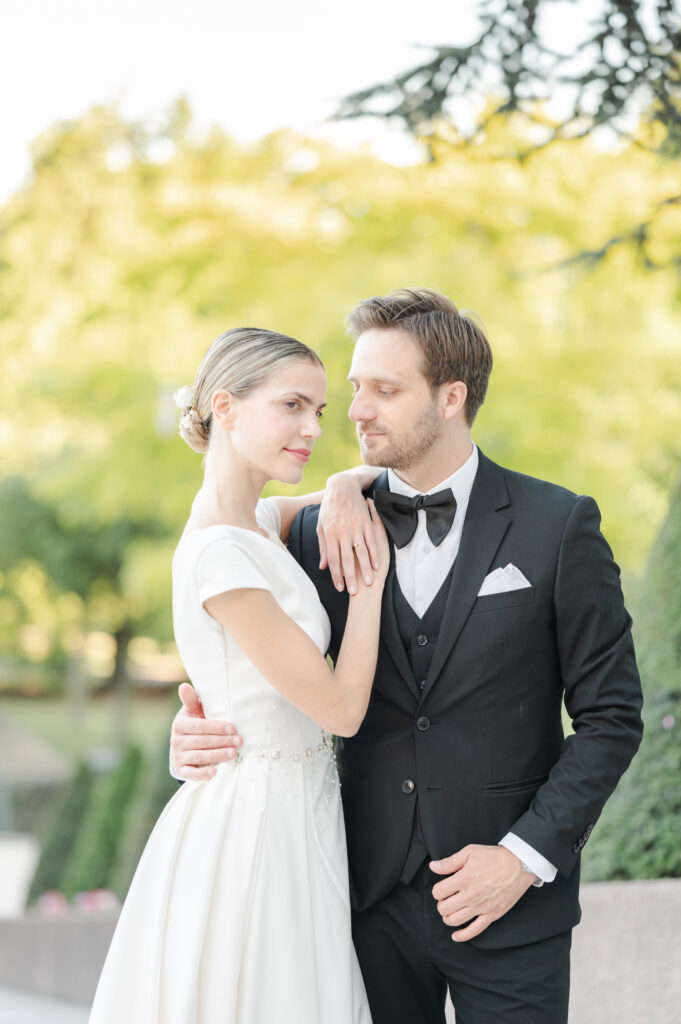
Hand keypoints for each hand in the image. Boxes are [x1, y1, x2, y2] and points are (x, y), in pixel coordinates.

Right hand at [170, 682, 242, 780]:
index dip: (217, 727)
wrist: (184, 746)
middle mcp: (177, 741)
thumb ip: (191, 700)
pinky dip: (203, 775)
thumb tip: (184, 686)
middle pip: (202, 741)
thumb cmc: (195, 724)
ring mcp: (179, 756)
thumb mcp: (192, 711)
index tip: (233, 728)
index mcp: (179, 725)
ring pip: (199, 757)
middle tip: (239, 741)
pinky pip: (192, 774)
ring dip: (217, 756)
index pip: (200, 726)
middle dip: (222, 741)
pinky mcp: (183, 770)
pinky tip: (215, 772)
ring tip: (233, 754)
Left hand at [318, 472, 381, 593]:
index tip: (340, 588)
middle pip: (347, 559)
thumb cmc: (328, 508)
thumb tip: (323, 567)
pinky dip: (374, 554)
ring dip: (365, 569)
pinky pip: (371, 541)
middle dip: (351, 577)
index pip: (333, 559)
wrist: (341, 487)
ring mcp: (355, 527)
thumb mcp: (321, 527)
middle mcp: (342, 531)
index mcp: (330, 534)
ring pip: (361, 552)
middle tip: (355, 592)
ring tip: (368, 582)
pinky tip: (376, 565)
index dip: (336, 575)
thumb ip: (323, 547)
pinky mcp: (366, 522)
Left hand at [430, 844, 535, 941]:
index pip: (438, 892)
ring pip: (455, 920)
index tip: (441, 889)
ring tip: (449, 912)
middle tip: (445, 900)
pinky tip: (456, 936)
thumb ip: (450, 862)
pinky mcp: (492, 915)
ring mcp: (482, 907)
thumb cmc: (495, 857)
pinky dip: (462, 936)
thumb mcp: (470, 852)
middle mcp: (471, 896)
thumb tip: (433, 866)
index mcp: (463, 879)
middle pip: (444, 908)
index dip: (437, 890)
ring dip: (448, 918)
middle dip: (441, 904)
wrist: (519, 865)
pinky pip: (475, 930)